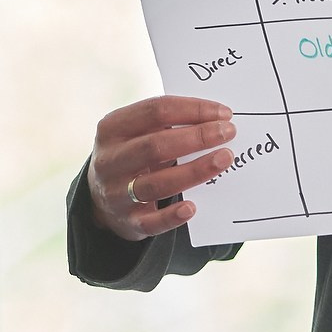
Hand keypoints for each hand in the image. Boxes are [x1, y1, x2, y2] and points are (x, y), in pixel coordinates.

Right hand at [86, 96, 236, 241]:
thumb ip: (168, 124)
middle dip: (197, 137)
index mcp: (112, 129)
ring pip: (157, 184)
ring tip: (225, 159)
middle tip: (229, 132)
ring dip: (195, 171)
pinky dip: (171, 216)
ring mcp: (116, 193)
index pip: (155, 111)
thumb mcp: (137, 133)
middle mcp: (110, 160)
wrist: (103, 199)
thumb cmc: (133, 155)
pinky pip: (151, 222)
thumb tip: (216, 119)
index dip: (192, 109)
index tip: (224, 113)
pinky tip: (191, 208)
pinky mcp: (128, 221)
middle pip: (155, 146)